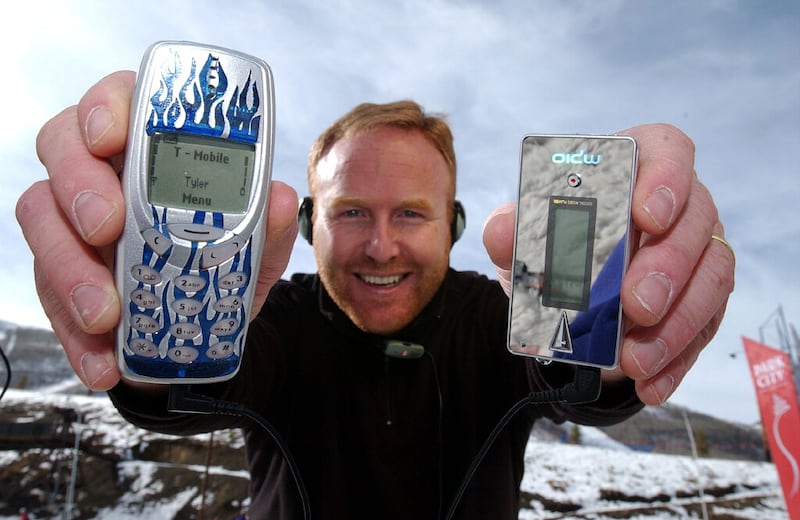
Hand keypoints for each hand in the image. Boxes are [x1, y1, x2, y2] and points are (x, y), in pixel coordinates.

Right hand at [16, 71, 297, 391]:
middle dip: (78, 183)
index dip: (105, 107)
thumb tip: (280, 200)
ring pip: (39, 214)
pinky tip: (102, 363)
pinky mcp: (57, 272)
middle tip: (107, 228)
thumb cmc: (219, 264)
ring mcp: (70, 220)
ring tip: (107, 315)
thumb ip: (266, 224)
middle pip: (60, 144)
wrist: (197, 333)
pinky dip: (72, 333)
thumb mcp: (253, 249)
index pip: (116, 100)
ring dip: (69, 267)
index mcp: (148, 147)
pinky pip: (46, 292)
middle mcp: (100, 172)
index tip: (111, 139)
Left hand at [483, 124, 734, 405]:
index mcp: (637, 169)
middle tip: (634, 304)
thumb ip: (511, 230)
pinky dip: (675, 361)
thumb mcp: (525, 237)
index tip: (646, 215)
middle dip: (667, 266)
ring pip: (711, 278)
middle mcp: (680, 205)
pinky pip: (704, 329)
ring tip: (633, 358)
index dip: (664, 177)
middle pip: (695, 221)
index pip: (667, 150)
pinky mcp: (705, 301)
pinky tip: (649, 383)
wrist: (567, 295)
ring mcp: (700, 253)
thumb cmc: (553, 245)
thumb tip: (501, 233)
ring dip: (675, 324)